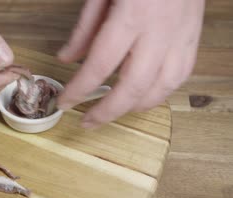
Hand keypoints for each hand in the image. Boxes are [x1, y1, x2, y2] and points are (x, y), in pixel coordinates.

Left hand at [57, 0, 204, 128]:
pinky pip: (180, 76)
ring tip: (112, 112)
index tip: (64, 103)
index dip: (80, 89)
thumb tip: (67, 59)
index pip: (101, 64)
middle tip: (86, 122)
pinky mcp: (193, 37)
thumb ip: (85, 28)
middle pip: (134, 86)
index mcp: (133, 14)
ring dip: (134, 107)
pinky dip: (160, 93)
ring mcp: (182, 35)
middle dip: (107, 111)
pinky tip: (142, 97)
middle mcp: (160, 30)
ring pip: (162, 87)